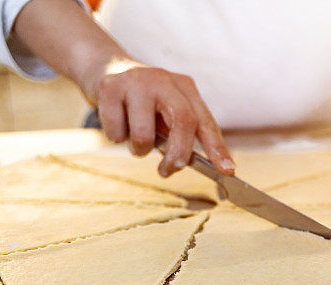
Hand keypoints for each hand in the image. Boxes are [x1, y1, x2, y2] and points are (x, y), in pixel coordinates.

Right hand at [88, 60, 234, 176]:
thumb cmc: (141, 101)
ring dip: (138, 149)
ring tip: (133, 141)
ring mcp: (137, 81)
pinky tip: (116, 123)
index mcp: (185, 88)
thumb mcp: (166, 111)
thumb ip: (180, 133)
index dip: (217, 148)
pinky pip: (116, 131)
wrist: (102, 66)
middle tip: (167, 171)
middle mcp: (165, 80)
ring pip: (144, 133)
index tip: (228, 170)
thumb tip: (190, 163)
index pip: (205, 121)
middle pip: (183, 121)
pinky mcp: (110, 87)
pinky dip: (116, 137)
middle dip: (177, 154)